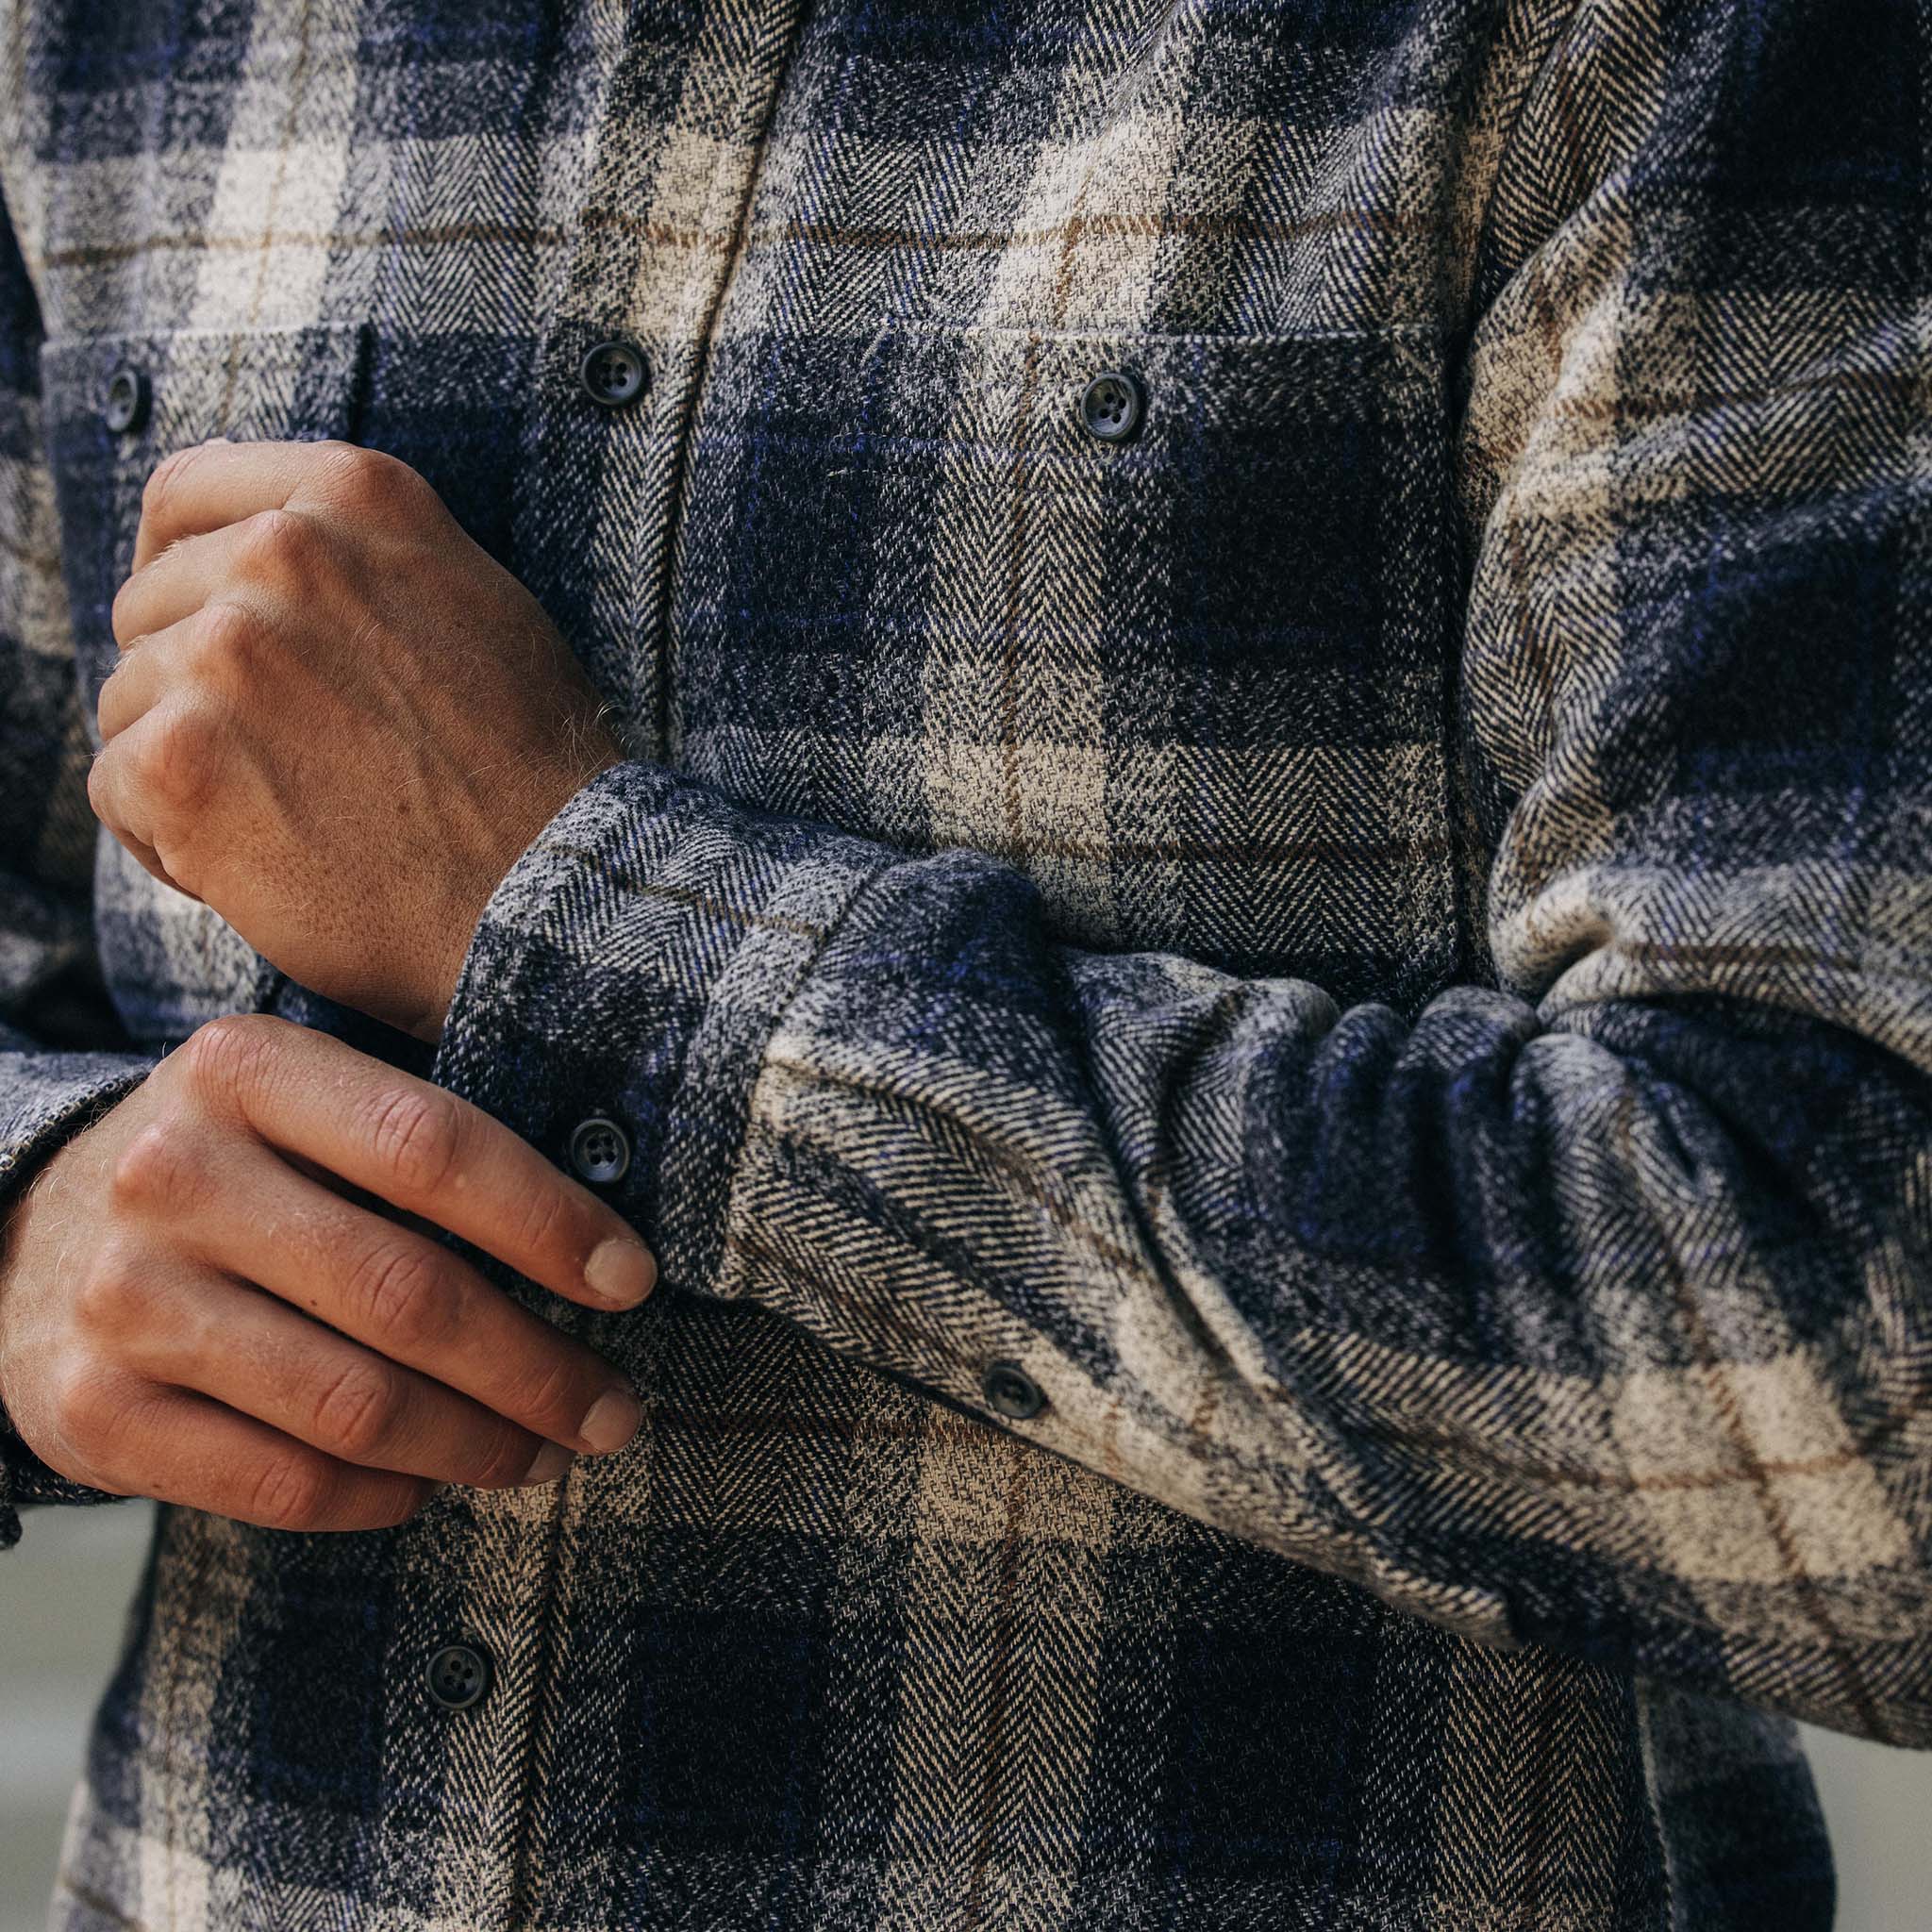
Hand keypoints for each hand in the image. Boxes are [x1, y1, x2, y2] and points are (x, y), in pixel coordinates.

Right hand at [0, 1015, 653, 1532]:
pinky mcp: (91, 1416)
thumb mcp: (298, 1106)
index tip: (632, 1281)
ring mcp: (125, 1300)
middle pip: (406, 1291)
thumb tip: (602, 1245)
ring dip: (480, 1444)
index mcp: (244, 1071)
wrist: (17, 1241)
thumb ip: (419, 1143)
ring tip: (546, 1453)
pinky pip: (283, 1483)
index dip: (549, 1220)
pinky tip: (431, 1484)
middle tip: (615, 1409)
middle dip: (538, 1367)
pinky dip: (384, 1496)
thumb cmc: (228, 1171)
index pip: (430, 1144)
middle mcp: (172, 1174)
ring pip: (356, 1403)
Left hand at [88, 439, 622, 1040]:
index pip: (185, 495)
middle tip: (295, 767)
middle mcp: (282, 554)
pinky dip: (170, 842)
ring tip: (292, 824)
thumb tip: (263, 540)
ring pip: (128, 703)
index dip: (180, 570)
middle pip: (149, 610)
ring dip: (189, 772)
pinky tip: (258, 869)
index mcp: (355, 497)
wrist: (550, 892)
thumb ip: (363, 557)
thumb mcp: (472, 601)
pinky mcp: (178, 759)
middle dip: (194, 690)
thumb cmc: (528, 769)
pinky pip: (116, 790)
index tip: (206, 634)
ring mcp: (223, 654)